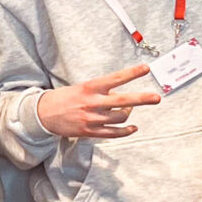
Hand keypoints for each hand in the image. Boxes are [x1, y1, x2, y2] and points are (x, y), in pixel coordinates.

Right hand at [33, 64, 161, 139]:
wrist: (44, 114)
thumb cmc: (65, 98)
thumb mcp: (82, 88)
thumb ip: (101, 92)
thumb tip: (123, 99)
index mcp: (90, 87)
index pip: (115, 79)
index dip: (132, 73)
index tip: (146, 68)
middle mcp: (92, 102)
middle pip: (123, 100)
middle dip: (142, 99)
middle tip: (157, 98)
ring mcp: (91, 118)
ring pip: (120, 117)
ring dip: (129, 113)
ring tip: (128, 108)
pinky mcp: (89, 131)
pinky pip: (113, 133)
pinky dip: (126, 131)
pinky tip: (133, 127)